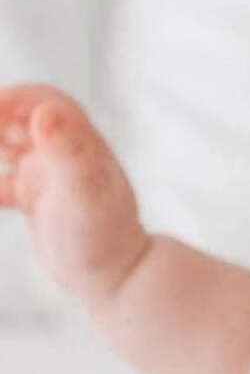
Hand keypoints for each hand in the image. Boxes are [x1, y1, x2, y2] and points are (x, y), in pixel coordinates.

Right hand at [0, 84, 148, 306]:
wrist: (114, 274)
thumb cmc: (104, 233)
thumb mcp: (82, 191)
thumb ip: (67, 150)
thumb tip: (44, 111)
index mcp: (78, 141)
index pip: (42, 102)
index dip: (11, 98)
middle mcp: (62, 152)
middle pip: (18, 121)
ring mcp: (47, 174)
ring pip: (6, 149)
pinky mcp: (35, 198)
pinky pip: (1, 184)